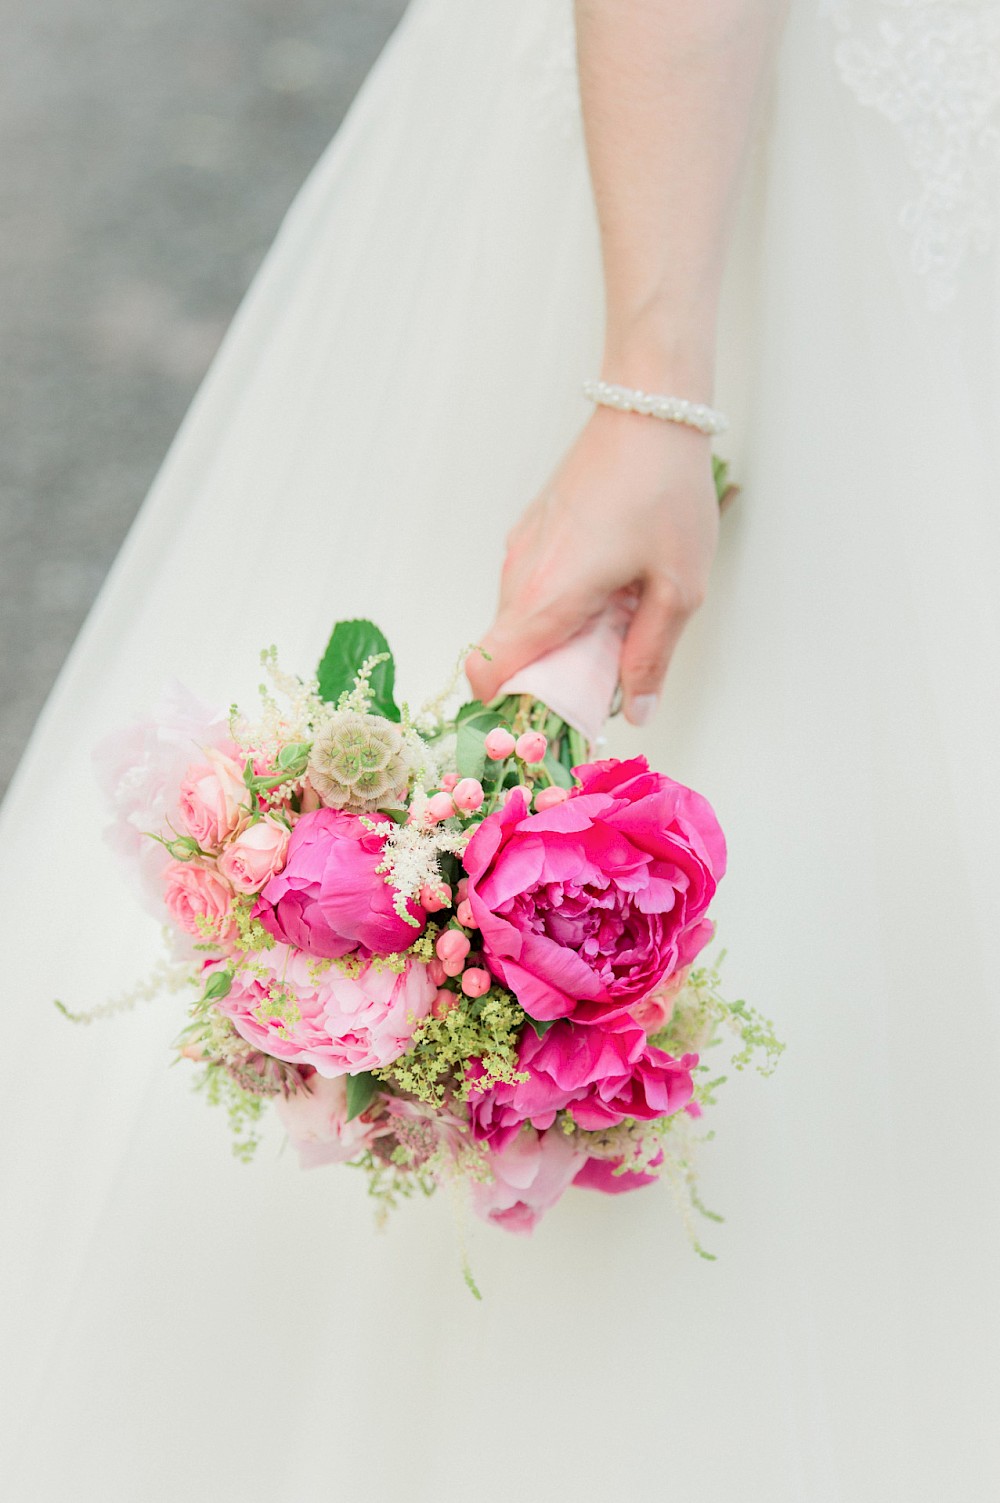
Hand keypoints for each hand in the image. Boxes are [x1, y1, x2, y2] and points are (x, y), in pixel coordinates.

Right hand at [466, 405, 719, 724]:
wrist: (649, 409)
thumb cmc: (666, 493)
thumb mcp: (679, 586)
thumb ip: (652, 654)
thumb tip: (638, 710)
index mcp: (549, 596)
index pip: (487, 668)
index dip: (507, 703)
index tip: (550, 714)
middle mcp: (520, 574)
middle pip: (508, 651)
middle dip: (548, 675)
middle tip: (606, 670)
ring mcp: (521, 548)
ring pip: (521, 619)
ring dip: (558, 637)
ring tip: (615, 620)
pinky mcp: (531, 529)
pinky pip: (531, 586)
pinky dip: (559, 604)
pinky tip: (608, 587)